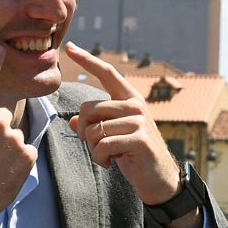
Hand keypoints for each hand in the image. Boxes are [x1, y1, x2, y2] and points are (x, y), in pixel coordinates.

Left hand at [63, 42, 180, 206]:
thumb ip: (94, 125)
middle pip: (88, 109)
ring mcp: (139, 120)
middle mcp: (135, 105)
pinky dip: (100, 158)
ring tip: (108, 156)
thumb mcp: (111, 137)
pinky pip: (103, 145)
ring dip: (94, 149)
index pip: (107, 73)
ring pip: (93, 130)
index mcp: (129, 99)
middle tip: (97, 147)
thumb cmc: (133, 156)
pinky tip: (111, 163)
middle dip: (84, 132)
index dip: (87, 60)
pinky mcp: (139, 138)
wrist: (158, 180)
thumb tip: (74, 120)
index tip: (69, 47)